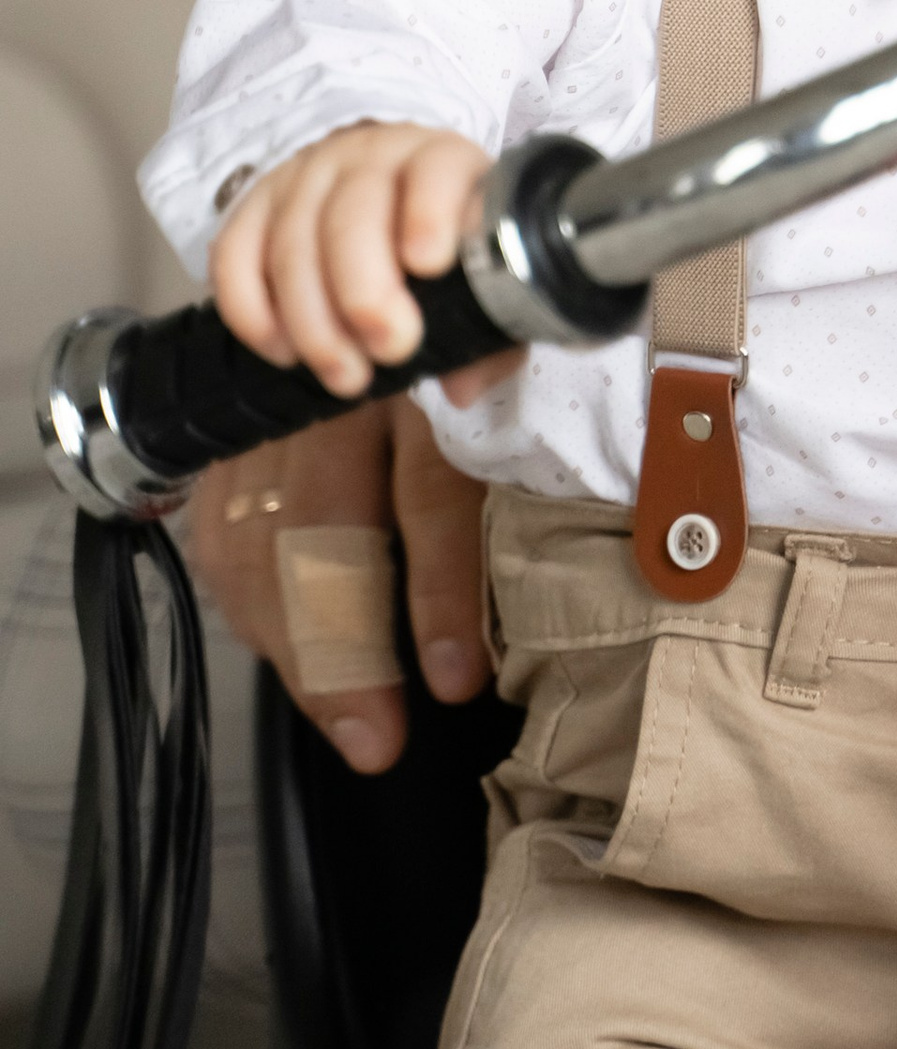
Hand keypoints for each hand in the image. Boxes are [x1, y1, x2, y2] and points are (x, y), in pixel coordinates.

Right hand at [181, 399, 494, 770]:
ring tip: (339, 720)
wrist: (384, 308)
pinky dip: (249, 602)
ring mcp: (277, 411)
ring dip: (294, 644)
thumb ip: (521, 431)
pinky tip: (282, 652)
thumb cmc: (471, 362)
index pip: (429, 494)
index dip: (441, 592)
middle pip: (323, 532)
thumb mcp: (515, 383)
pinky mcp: (239, 433)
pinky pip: (223, 530)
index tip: (457, 679)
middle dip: (345, 651)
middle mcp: (342, 393)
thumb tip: (522, 514)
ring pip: (259, 541)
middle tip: (375, 739)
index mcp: (428, 377)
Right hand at [211, 121, 500, 397]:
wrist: (386, 196)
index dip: (429, 213)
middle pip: (351, 216)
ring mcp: (303, 177)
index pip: (434, 169)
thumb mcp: (483, 276)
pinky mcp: (253, 206)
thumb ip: (489, 328)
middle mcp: (368, 157)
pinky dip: (252, 313)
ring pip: (291, 245)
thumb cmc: (447, 246)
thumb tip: (464, 386)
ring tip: (346, 377)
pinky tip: (284, 353)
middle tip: (389, 352)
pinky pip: (233, 257)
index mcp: (440, 161)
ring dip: (314, 324)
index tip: (429, 265)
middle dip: (365, 294)